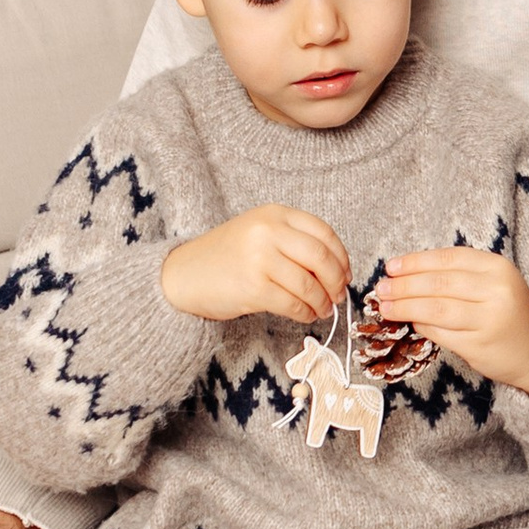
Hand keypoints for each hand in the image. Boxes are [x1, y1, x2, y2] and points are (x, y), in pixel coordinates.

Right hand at [160, 199, 352, 326]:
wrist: (183, 275)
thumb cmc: (225, 257)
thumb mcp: (260, 233)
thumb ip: (293, 241)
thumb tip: (336, 268)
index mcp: (275, 214)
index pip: (324, 232)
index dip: (341, 256)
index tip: (345, 272)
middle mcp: (269, 232)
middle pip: (321, 258)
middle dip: (336, 281)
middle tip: (337, 295)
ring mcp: (260, 259)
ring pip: (310, 285)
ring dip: (322, 302)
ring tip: (321, 309)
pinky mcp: (254, 288)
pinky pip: (293, 304)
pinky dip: (305, 313)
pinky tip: (305, 315)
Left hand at [373, 247, 528, 395]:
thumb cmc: (508, 312)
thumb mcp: (493, 283)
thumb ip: (458, 276)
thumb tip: (406, 274)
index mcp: (497, 268)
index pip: (448, 259)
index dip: (416, 261)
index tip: (392, 266)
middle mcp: (495, 291)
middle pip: (438, 284)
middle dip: (404, 285)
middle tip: (382, 288)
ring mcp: (488, 319)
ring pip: (436, 309)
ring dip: (406, 307)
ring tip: (386, 307)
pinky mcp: (479, 345)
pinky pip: (441, 333)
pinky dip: (421, 327)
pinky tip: (410, 323)